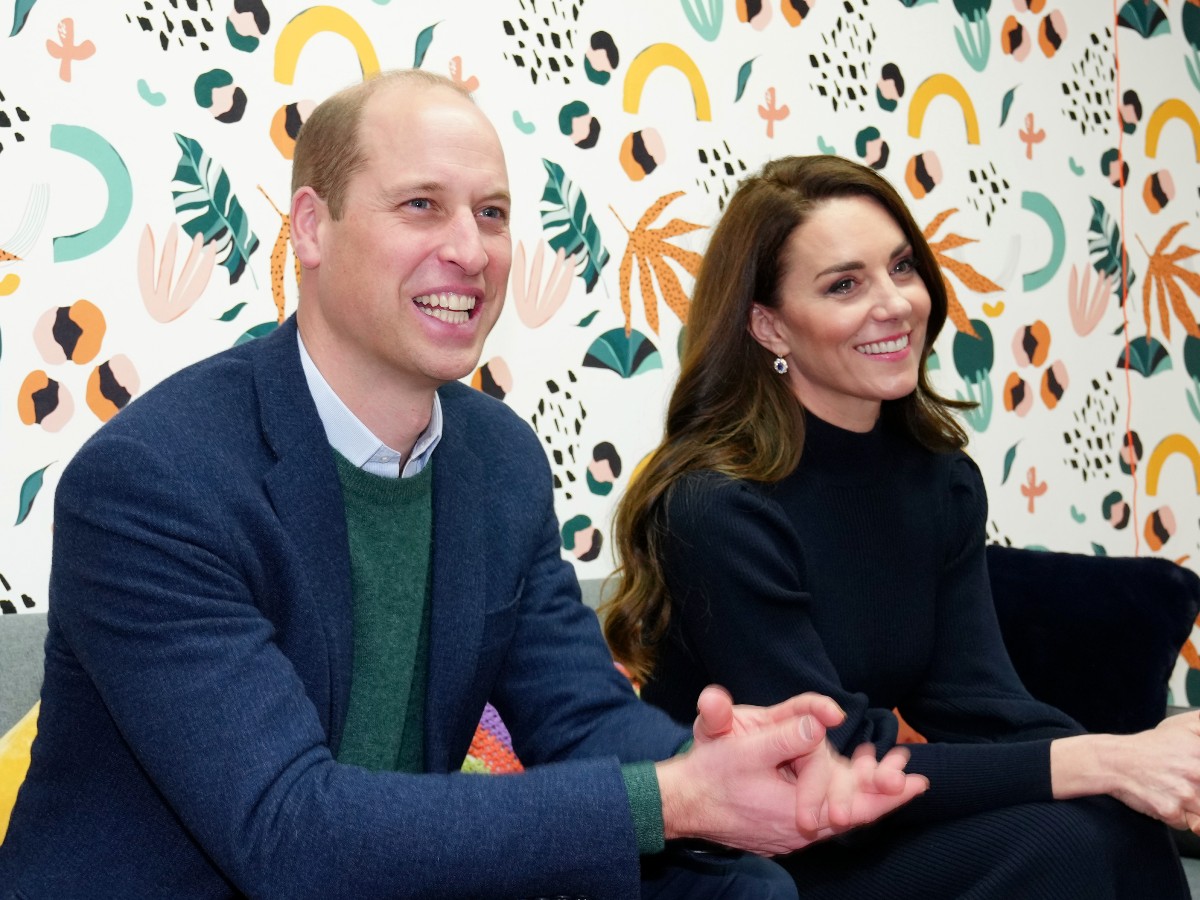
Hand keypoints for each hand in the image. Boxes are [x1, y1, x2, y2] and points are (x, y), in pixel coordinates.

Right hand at [694, 685, 918, 828]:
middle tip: (915, 783)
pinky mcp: (777, 830)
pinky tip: (844, 792)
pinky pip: (818, 819)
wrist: (681, 802)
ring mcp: (787, 834)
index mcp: (796, 813)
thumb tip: (820, 722)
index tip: (916, 783)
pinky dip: (837, 804)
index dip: (886, 795)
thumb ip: (786, 737)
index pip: (855, 809)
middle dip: (882, 797)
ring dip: (860, 799)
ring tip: (886, 780)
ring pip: (835, 819)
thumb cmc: (710, 774)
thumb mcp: (746, 749)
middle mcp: (798, 831)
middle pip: (852, 817)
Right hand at [1109, 713, 1199, 830]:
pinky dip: (1180, 818)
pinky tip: (1169, 801)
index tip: (1196, 776)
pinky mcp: (1170, 811)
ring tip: (1180, 793)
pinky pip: (1187, 825)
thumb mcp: (1183, 726)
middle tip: (1185, 783)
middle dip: (1198, 791)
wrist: (1115, 761)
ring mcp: (1184, 795)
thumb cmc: (1150, 747)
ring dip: (1194, 808)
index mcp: (1199, 754)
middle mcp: (1196, 774)